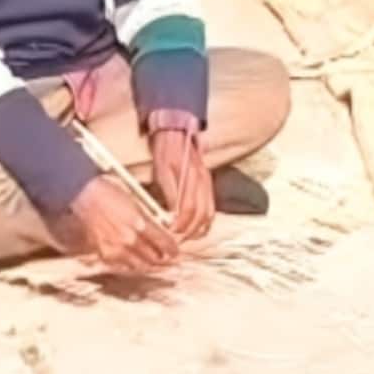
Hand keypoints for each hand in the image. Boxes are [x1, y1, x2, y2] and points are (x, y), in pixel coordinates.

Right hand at [68, 175, 179, 273]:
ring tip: (156, 265)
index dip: (173, 249)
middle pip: (155, 258)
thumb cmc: (105, 192)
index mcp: (140, 223)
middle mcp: (129, 239)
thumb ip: (148, 218)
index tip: (176, 250)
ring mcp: (116, 248)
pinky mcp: (104, 253)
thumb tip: (159, 229)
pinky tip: (136, 264)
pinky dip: (133, 266)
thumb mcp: (134, 201)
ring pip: (141, 266)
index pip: (165, 243)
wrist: (81, 195)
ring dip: (150, 266)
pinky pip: (123, 266)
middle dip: (164, 260)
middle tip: (169, 260)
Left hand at [149, 126, 214, 240]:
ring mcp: (208, 183)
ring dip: (197, 229)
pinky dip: (205, 222)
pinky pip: (211, 208)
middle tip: (176, 240)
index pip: (189, 209)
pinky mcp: (208, 184)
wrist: (177, 132)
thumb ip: (169, 191)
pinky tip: (195, 228)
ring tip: (184, 237)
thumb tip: (172, 214)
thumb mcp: (161, 170)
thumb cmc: (165, 151)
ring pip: (209, 214)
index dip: (180, 225)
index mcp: (191, 178)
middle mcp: (203, 182)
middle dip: (189, 232)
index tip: (170, 233)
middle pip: (201, 215)